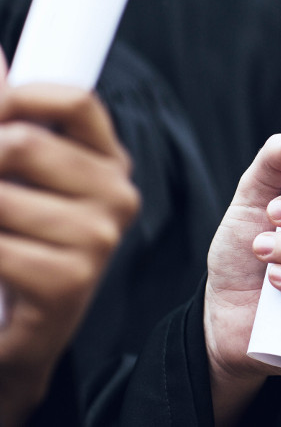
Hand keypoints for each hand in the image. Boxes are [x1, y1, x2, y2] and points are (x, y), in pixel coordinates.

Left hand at [0, 70, 138, 425]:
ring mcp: (99, 239)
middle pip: (24, 143)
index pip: (76, 100)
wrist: (14, 338)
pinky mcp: (70, 281)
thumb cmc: (15, 247)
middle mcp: (116, 195)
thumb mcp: (13, 177)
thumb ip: (8, 118)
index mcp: (107, 161)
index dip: (18, 96)